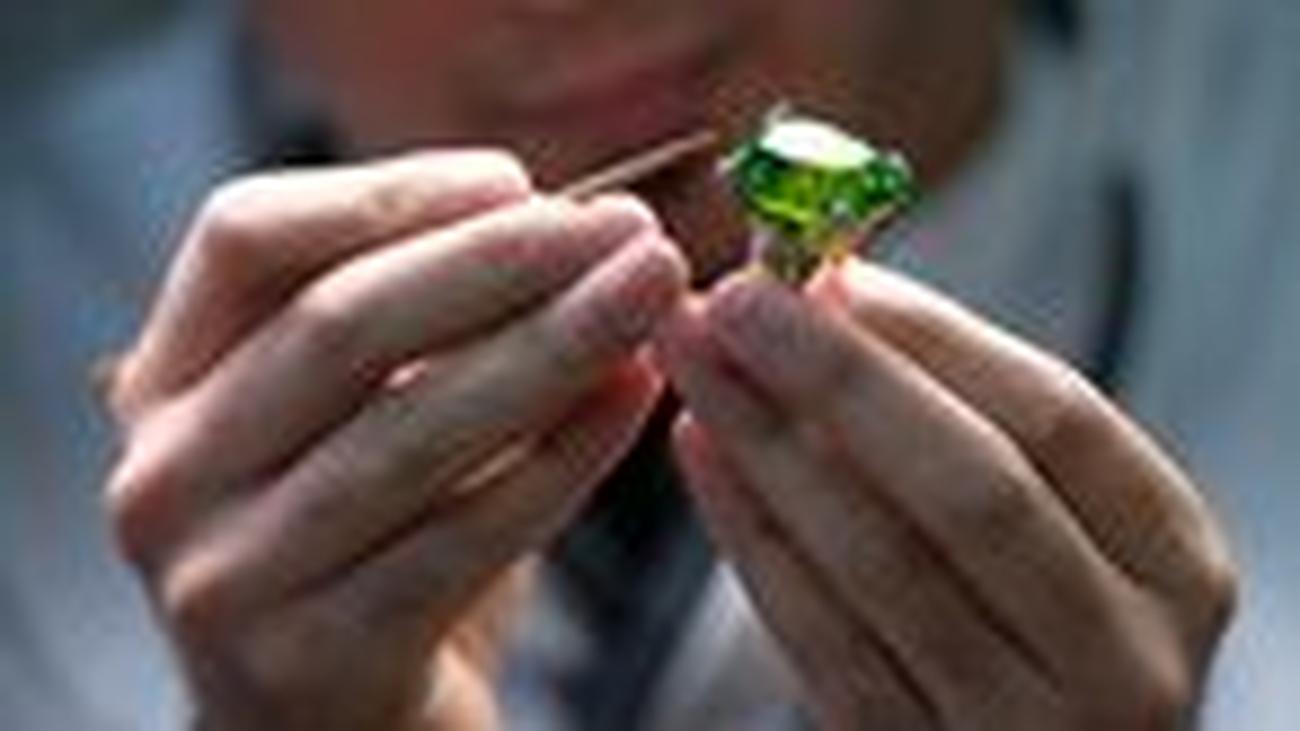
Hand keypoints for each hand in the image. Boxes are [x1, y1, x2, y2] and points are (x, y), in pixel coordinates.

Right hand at [101, 151, 687, 729]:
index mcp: (169, 382)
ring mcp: (227, 576)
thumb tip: (569, 231)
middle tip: (626, 230)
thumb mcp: (358, 419)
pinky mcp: (313, 658)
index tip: (518, 179)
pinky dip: (563, 459)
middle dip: (503, 262)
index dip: (389, 194)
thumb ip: (428, 326)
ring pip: (411, 430)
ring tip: (650, 293)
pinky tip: (634, 400)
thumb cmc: (363, 547)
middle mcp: (170, 474)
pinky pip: (465, 538)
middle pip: (339, 324)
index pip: (246, 237)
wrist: (333, 726)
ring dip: (554, 346)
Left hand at [655, 260, 1235, 729]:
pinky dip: (751, 534)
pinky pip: (817, 639)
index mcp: (1171, 564)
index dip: (934, 339)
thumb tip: (835, 294)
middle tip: (736, 298)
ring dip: (767, 443)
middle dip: (837, 380)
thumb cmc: (1038, 614)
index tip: (830, 271)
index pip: (1056, 422)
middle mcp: (1117, 655)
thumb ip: (968, 416)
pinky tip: (704, 452)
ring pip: (877, 564)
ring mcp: (1017, 724)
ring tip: (696, 359)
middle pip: (970, 490)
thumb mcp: (1056, 517)